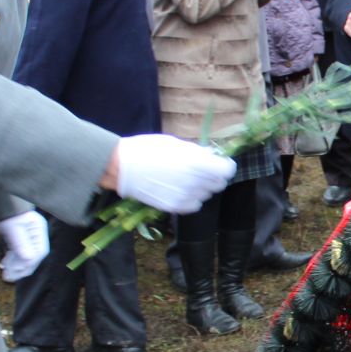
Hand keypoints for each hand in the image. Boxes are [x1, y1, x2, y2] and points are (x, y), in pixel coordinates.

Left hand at [0, 210, 48, 282]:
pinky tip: (4, 264)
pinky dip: (12, 259)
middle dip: (20, 268)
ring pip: (26, 255)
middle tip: (7, 277)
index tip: (13, 272)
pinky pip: (19, 251)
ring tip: (4, 273)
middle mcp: (36, 232)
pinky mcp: (20, 236)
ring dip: (15, 266)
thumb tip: (28, 261)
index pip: (39, 252)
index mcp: (38, 229)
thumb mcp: (12, 227)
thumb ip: (20, 243)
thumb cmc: (4, 209)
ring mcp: (29, 234)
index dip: (27, 264)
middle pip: (34, 256)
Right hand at [112, 134, 236, 213]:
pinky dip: (192, 198)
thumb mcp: (176, 143)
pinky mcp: (176, 208)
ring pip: (207, 195)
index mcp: (197, 162)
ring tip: (185, 179)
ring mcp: (186, 197)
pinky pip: (195, 205)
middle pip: (220, 184)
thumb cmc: (148, 149)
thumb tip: (212, 156)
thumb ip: (198, 152)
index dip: (224, 165)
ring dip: (202, 187)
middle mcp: (195, 181)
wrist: (122, 167)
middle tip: (200, 170)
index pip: (228, 170)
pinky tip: (179, 190)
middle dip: (214, 176)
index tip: (218, 162)